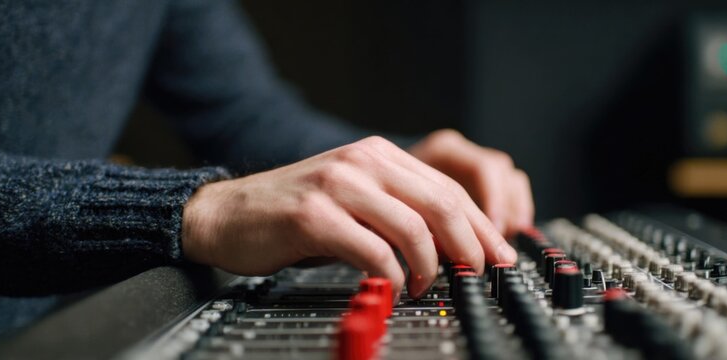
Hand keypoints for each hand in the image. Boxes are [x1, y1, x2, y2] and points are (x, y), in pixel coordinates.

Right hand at [182, 136, 516, 299]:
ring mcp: (338, 185)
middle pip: (440, 203)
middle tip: (478, 274)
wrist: (227, 213)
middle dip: (469, 244)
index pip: (446, 188)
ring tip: (428, 285)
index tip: (499, 254)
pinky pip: (372, 250)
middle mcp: (363, 162)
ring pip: (413, 226)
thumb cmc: (294, 213)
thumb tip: (453, 247)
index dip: (480, 224)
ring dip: (431, 264)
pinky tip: (394, 286)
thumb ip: (398, 212)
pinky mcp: (313, 216)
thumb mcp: (355, 200)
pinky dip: (392, 274)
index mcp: (378, 155)